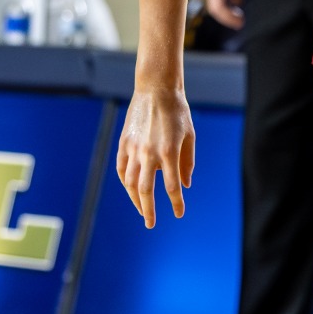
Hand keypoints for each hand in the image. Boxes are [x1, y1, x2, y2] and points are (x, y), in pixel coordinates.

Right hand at [117, 85, 194, 227]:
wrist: (156, 89)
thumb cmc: (178, 112)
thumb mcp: (190, 136)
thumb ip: (187, 163)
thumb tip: (185, 185)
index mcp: (169, 152)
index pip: (172, 187)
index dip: (176, 203)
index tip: (179, 213)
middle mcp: (149, 153)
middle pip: (146, 191)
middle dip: (148, 210)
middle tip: (151, 224)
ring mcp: (134, 149)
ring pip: (131, 183)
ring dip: (135, 200)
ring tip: (141, 209)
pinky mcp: (124, 143)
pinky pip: (122, 169)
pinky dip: (126, 182)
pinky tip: (131, 189)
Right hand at [203, 0, 247, 29]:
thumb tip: (236, 3)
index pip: (218, 7)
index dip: (228, 17)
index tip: (240, 22)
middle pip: (215, 10)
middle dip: (227, 19)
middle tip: (241, 24)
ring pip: (215, 8)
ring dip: (227, 16)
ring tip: (240, 20)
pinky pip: (218, 4)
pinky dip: (226, 11)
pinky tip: (236, 12)